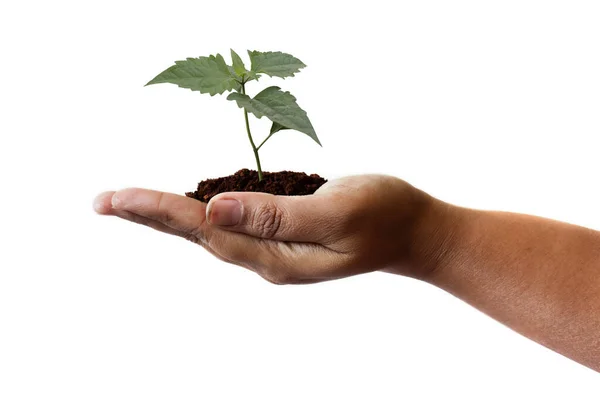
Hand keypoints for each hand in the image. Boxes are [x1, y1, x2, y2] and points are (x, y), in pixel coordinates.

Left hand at [93, 175, 441, 283]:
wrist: (414, 231)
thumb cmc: (384, 216)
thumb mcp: (336, 211)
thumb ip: (276, 214)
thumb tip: (215, 209)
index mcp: (276, 257)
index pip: (206, 231)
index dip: (159, 210)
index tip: (116, 199)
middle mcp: (267, 257)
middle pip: (197, 234)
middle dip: (149, 215)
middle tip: (103, 201)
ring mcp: (274, 248)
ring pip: (211, 230)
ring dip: (169, 215)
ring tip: (130, 203)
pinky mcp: (282, 234)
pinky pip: (233, 222)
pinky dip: (201, 211)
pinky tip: (185, 206)